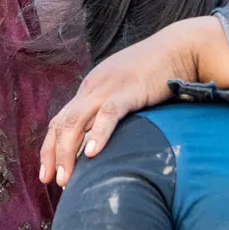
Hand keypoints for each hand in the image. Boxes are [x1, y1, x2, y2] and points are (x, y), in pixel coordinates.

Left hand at [40, 17, 216, 187]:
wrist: (181, 48)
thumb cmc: (157, 71)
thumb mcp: (126, 89)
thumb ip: (112, 109)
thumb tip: (106, 139)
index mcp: (91, 89)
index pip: (60, 120)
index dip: (50, 147)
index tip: (47, 172)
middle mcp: (93, 88)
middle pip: (61, 123)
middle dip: (52, 154)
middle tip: (49, 181)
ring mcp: (109, 88)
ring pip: (76, 121)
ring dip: (67, 152)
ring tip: (66, 179)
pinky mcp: (130, 90)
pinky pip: (109, 114)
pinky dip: (98, 133)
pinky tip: (92, 153)